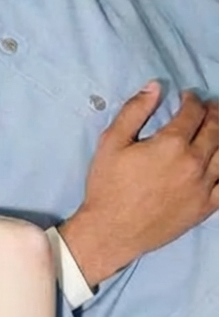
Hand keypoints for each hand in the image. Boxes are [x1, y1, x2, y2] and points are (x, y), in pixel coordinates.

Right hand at [59, 81, 218, 287]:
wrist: (112, 230)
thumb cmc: (108, 186)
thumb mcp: (111, 143)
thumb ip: (134, 111)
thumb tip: (154, 86)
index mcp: (171, 144)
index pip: (193, 113)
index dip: (193, 100)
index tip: (188, 98)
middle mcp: (194, 162)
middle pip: (216, 129)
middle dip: (215, 113)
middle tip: (211, 108)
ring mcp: (205, 186)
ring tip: (218, 130)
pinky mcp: (207, 206)